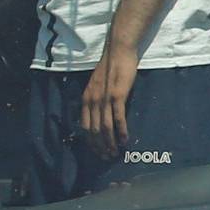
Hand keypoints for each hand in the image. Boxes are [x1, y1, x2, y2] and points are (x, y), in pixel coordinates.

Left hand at [79, 43, 139, 159]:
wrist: (118, 52)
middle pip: (94, 130)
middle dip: (99, 146)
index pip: (85, 126)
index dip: (90, 141)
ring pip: (105, 127)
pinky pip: (118, 118)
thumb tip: (100, 116)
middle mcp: (92, 101)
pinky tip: (124, 140)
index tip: (96, 151)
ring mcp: (105, 99)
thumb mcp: (97, 86)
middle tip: (106, 157)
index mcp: (86, 99)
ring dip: (109, 143)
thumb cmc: (110, 68)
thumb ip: (96, 100)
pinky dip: (121, 132)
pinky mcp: (118, 96)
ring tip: (114, 153)